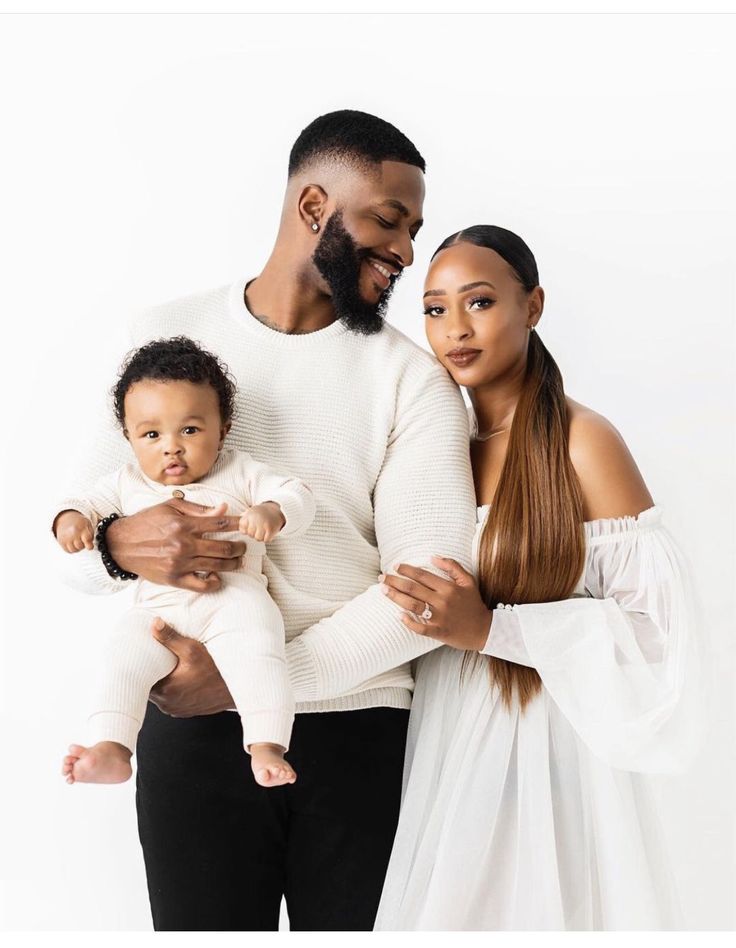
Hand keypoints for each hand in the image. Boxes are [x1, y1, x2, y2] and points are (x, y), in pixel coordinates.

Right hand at [55, 510, 94, 552]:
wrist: (66, 519)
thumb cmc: (79, 523)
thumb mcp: (88, 524)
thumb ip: (91, 535)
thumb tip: (90, 546)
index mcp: (81, 528)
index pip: (87, 540)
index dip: (90, 545)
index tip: (90, 546)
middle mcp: (72, 534)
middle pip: (80, 546)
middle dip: (83, 545)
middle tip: (82, 540)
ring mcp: (66, 538)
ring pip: (74, 550)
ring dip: (77, 548)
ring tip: (78, 541)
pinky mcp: (61, 542)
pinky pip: (68, 551)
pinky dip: (72, 549)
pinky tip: (73, 543)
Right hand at [105, 498, 245, 592]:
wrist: (121, 544)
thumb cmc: (147, 522)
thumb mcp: (171, 507)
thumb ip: (199, 509)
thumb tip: (224, 509)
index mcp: (184, 525)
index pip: (221, 523)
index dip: (239, 524)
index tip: (249, 524)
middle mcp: (183, 545)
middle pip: (224, 547)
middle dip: (240, 546)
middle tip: (245, 545)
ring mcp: (179, 564)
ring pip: (217, 566)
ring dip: (234, 563)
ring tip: (238, 560)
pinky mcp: (174, 579)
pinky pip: (202, 585)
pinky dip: (215, 582)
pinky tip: (218, 576)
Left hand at [148, 618, 234, 716]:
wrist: (236, 689)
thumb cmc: (216, 671)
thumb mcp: (192, 649)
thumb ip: (170, 637)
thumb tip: (154, 624)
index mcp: (165, 690)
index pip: (141, 680)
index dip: (141, 668)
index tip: (142, 658)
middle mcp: (168, 704)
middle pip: (150, 687)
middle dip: (153, 673)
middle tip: (157, 659)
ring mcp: (177, 709)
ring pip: (162, 694)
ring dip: (164, 683)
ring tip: (170, 668)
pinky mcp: (185, 711)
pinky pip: (173, 700)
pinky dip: (174, 690)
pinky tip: (182, 679)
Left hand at [239, 502, 284, 541]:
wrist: (275, 509)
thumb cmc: (260, 513)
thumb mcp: (248, 513)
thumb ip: (242, 522)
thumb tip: (239, 532)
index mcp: (249, 514)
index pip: (242, 530)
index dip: (246, 529)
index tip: (251, 525)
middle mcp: (256, 519)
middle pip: (250, 534)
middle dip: (254, 532)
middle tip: (259, 527)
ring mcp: (264, 524)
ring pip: (258, 538)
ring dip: (261, 536)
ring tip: (264, 529)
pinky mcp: (271, 529)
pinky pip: (266, 540)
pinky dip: (267, 538)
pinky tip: (268, 532)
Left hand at [380, 556, 491, 651]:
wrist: (484, 629)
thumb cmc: (473, 604)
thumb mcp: (468, 580)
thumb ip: (452, 566)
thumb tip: (433, 556)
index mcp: (448, 587)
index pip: (422, 575)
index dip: (407, 570)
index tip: (395, 566)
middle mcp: (442, 601)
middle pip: (413, 589)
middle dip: (395, 582)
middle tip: (382, 578)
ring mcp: (440, 617)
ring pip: (413, 605)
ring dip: (396, 597)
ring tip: (384, 591)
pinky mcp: (439, 632)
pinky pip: (421, 627)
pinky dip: (409, 622)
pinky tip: (399, 615)